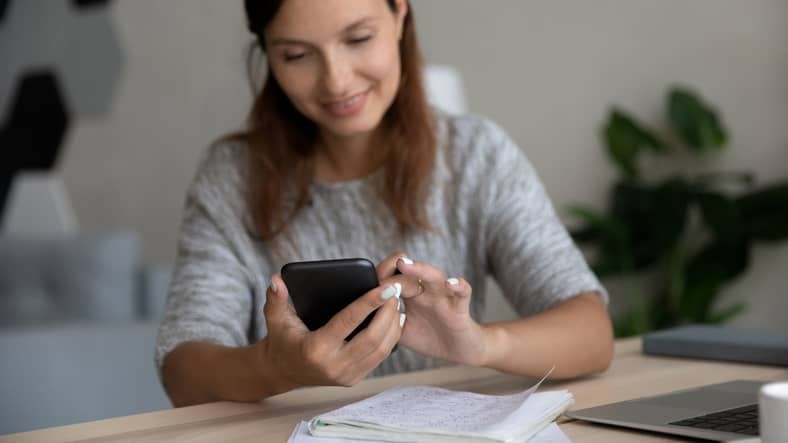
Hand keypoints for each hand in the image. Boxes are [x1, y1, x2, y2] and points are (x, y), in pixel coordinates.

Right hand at [257, 273, 402, 387]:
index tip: (387, 288)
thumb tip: (277, 279)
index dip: (370, 303)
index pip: (349, 322)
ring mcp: (345, 376)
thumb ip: (276, 297)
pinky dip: (391, 338)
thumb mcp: (275, 317)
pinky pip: (379, 357)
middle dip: (388, 312)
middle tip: (396, 290)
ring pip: (381, 349)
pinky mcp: (354, 379)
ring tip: (397, 302)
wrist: (282, 371)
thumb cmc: (281, 339)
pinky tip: (395, 319)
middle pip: (372, 338)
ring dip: (393, 324)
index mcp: (315, 349)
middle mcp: (333, 366)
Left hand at [376, 253, 489, 365]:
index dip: (382, 275)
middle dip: (396, 267)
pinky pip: (462, 292)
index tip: (365, 276)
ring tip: (405, 264)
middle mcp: (425, 290)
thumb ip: (384, 321)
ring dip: (419, 269)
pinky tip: (452, 283)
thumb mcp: (401, 331)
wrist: (459, 350)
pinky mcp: (460, 306)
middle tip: (380, 264)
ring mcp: (443, 296)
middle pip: (411, 272)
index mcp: (410, 294)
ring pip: (433, 276)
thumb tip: (357, 318)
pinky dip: (459, 286)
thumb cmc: (429, 337)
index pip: (394, 277)